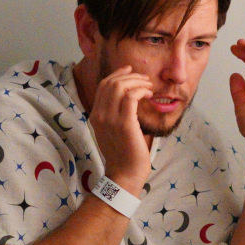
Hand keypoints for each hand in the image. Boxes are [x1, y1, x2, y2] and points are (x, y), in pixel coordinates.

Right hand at [87, 65, 152, 189]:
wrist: (124, 174)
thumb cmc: (123, 154)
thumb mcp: (112, 131)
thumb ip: (114, 114)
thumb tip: (127, 96)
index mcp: (95, 116)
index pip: (103, 86)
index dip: (117, 74)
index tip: (130, 70)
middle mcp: (99, 115)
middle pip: (111, 83)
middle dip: (130, 76)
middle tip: (144, 80)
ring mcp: (110, 119)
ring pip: (120, 86)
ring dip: (137, 82)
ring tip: (148, 87)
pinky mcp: (124, 124)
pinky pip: (131, 97)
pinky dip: (141, 91)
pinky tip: (149, 95)